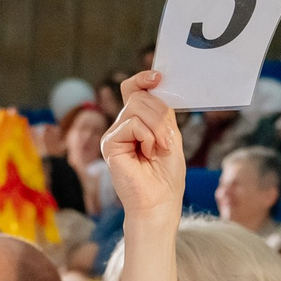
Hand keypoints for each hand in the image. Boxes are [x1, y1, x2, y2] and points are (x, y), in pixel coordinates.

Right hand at [103, 70, 186, 227]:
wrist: (159, 203)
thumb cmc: (166, 177)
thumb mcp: (170, 136)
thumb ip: (162, 113)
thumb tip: (154, 85)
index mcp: (137, 123)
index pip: (132, 90)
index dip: (142, 78)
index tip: (157, 76)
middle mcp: (122, 126)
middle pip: (140, 96)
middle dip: (160, 114)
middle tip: (167, 141)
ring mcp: (114, 134)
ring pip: (137, 106)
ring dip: (157, 127)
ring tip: (159, 149)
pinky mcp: (109, 144)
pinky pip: (133, 123)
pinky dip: (147, 136)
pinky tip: (147, 153)